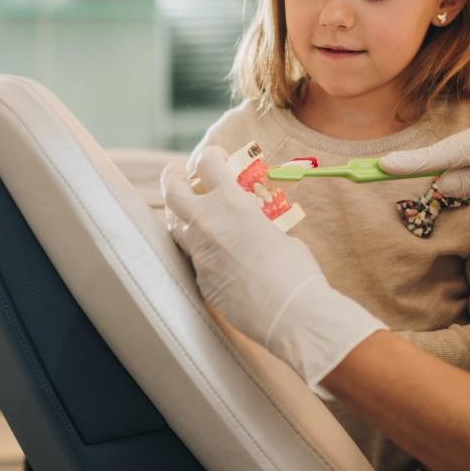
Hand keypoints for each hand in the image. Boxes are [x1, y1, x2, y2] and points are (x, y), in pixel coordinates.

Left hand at [163, 146, 385, 389]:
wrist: (292, 314)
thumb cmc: (297, 270)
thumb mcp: (280, 232)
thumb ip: (258, 223)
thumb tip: (255, 227)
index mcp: (231, 203)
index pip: (208, 164)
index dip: (211, 156)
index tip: (216, 157)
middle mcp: (207, 224)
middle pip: (173, 192)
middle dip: (173, 178)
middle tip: (177, 174)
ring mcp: (200, 255)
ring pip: (177, 228)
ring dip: (182, 217)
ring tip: (192, 214)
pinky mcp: (201, 281)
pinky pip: (196, 261)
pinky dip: (204, 254)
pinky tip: (221, 259)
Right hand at [380, 114, 469, 216]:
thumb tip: (439, 182)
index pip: (445, 155)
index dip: (412, 163)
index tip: (380, 167)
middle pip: (444, 153)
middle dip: (417, 166)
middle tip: (372, 173)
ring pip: (455, 155)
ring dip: (438, 170)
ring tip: (402, 178)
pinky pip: (467, 154)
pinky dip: (453, 167)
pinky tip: (441, 178)